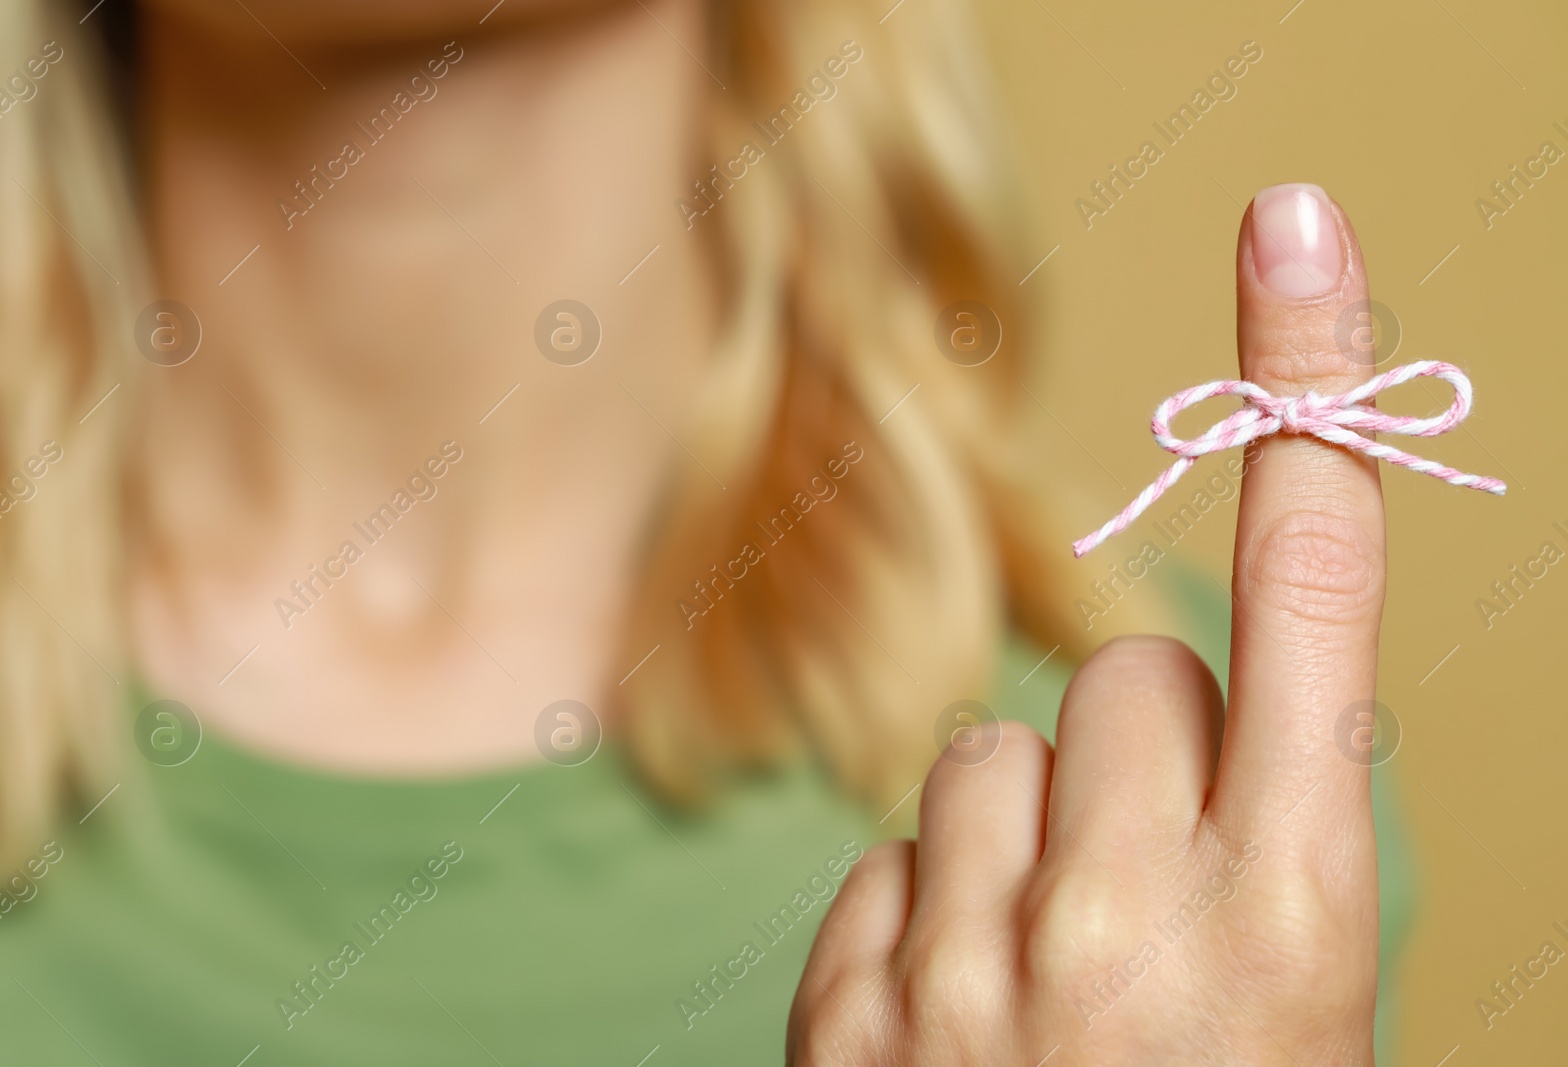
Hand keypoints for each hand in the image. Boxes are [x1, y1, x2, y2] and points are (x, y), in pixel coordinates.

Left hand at [788, 184, 1384, 1065]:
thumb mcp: (1302, 1024)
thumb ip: (1265, 861)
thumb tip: (1225, 738)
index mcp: (1295, 926)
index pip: (1314, 608)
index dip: (1313, 403)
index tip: (1296, 233)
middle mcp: (1135, 927)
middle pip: (1127, 678)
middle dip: (1146, 755)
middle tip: (1159, 891)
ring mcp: (976, 974)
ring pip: (992, 759)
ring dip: (1027, 837)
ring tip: (1054, 982)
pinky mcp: (854, 1010)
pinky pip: (887, 863)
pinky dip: (924, 916)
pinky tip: (959, 1031)